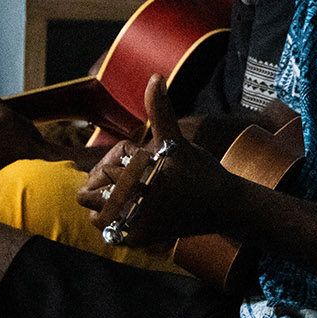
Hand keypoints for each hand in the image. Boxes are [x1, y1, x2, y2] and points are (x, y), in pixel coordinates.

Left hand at [77, 74, 234, 243]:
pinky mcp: (143, 240)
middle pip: (93, 192)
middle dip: (105, 181)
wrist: (223, 207)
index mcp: (146, 178)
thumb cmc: (199, 170)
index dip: (119, 158)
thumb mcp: (177, 141)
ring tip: (124, 193)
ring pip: (96, 213)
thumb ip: (161, 111)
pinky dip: (113, 220)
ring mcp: (141, 226)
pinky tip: (130, 209)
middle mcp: (141, 205)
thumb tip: (155, 77)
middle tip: (128, 176)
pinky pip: (109, 230)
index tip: (140, 160)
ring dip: (103, 203)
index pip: (107, 168)